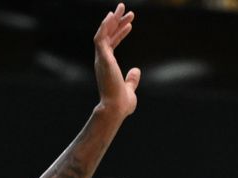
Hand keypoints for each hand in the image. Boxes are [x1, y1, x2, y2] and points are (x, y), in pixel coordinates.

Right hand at [93, 3, 140, 118]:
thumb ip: (132, 79)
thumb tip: (136, 70)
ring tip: (122, 8)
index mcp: (108, 65)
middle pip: (108, 35)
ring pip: (104, 33)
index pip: (113, 44)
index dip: (121, 33)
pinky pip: (101, 38)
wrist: (116, 109)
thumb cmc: (121, 103)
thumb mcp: (130, 89)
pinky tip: (111, 16)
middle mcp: (102, 59)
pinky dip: (105, 26)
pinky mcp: (102, 58)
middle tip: (126, 9)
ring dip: (112, 19)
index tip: (130, 24)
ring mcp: (101, 58)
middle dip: (116, 21)